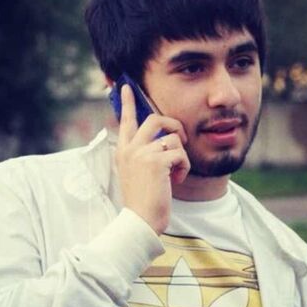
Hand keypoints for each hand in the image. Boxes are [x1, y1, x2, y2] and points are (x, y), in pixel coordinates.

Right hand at [115, 83, 190, 234]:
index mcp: (123, 151)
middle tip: (182, 138)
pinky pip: (180, 153)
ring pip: (172, 137)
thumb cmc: (143, 200)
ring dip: (181, 156)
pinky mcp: (156, 161)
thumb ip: (143, 154)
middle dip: (174, 125)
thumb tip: (161, 139)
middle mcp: (129, 148)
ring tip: (175, 173)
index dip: (127, 102)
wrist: (141, 220)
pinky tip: (176, 179)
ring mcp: (141, 153)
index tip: (125, 86)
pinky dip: (184, 167)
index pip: (125, 120)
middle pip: (154, 119)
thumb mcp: (137, 173)